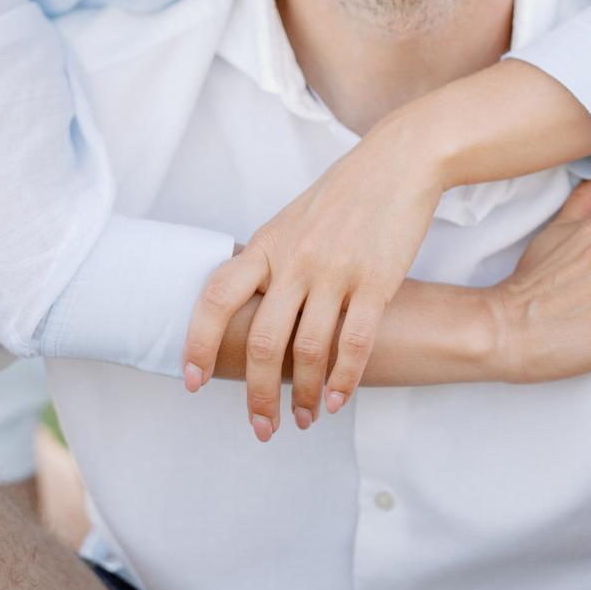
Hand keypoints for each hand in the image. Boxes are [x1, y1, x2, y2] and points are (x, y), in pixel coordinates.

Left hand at [182, 118, 442, 439]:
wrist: (398, 162)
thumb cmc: (343, 194)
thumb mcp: (292, 220)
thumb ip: (270, 260)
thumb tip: (248, 306)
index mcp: (266, 244)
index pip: (216, 298)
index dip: (198, 343)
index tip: (192, 382)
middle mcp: (294, 259)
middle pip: (261, 341)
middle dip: (257, 394)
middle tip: (262, 427)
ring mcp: (335, 270)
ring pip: (307, 350)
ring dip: (303, 394)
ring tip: (304, 418)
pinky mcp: (376, 280)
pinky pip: (354, 342)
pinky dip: (342, 380)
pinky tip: (336, 399)